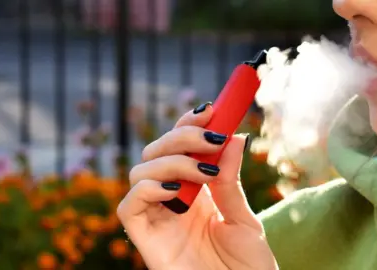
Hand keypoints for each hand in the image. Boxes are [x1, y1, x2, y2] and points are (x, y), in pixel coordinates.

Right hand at [117, 103, 277, 269]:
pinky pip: (129, 206)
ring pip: (140, 170)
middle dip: (182, 136)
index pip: (181, 147)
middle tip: (211, 137)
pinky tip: (177, 190)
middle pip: (156, 151)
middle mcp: (173, 200)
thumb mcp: (244, 218)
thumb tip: (234, 137)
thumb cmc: (248, 267)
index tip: (212, 109)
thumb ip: (231, 180)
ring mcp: (158, 218)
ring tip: (204, 172)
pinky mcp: (145, 238)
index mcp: (196, 192)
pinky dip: (148, 188)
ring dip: (171, 160)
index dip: (190, 125)